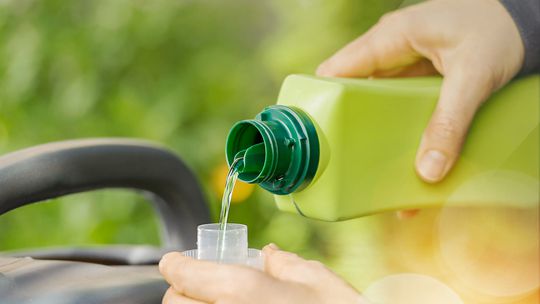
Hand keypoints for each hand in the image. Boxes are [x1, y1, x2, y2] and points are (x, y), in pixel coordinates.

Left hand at [159, 244, 364, 303]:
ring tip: (220, 302)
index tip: (175, 261)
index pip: (185, 275)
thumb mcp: (320, 283)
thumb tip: (269, 254)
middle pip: (175, 303)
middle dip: (184, 289)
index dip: (176, 264)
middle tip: (202, 282)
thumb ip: (286, 265)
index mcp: (242, 292)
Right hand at [317, 0, 523, 183]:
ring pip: (374, 100)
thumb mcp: (474, 76)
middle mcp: (389, 49)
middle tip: (348, 162)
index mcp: (389, 38)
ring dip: (375, 130)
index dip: (320, 101)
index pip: (335, 70)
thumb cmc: (499, 29)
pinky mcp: (417, 75)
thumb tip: (429, 171)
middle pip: (352, 91)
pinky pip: (395, 103)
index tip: (318, 137)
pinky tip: (404, 151)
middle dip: (350, 126)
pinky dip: (397, 126)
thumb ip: (450, 122)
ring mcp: (402, 62)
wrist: (526, 20)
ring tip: (375, 167)